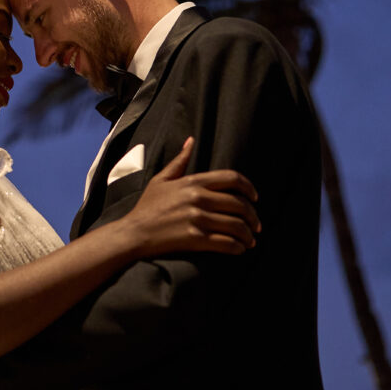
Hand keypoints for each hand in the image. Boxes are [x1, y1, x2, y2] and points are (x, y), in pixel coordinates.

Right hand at [126, 138, 260, 257]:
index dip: (249, 188)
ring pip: (236, 225)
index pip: (232, 179)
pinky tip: (239, 249)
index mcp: (192, 182)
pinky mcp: (195, 239)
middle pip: (239, 204)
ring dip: (248, 235)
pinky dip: (238, 247)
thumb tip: (191, 140)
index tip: (255, 198)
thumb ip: (180, 161)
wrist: (134, 233)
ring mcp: (197, 219)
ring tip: (250, 240)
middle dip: (252, 216)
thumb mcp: (161, 179)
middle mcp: (198, 198)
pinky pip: (227, 243)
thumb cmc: (147, 207)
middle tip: (256, 225)